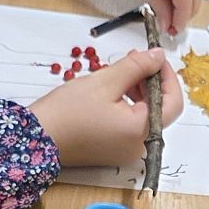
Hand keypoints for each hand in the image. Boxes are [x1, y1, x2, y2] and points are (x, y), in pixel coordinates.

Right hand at [30, 47, 182, 168]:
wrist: (34, 140)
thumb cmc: (66, 112)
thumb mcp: (105, 81)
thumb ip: (136, 67)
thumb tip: (158, 57)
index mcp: (142, 131)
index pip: (173, 102)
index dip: (167, 76)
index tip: (154, 58)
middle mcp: (139, 147)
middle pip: (161, 110)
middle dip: (152, 82)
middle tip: (135, 60)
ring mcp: (126, 152)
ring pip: (146, 117)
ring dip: (139, 93)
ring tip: (121, 73)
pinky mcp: (113, 151)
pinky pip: (131, 126)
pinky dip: (128, 106)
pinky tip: (113, 91)